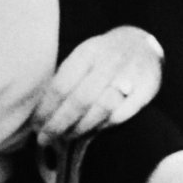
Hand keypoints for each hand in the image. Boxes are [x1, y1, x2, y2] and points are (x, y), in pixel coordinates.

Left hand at [33, 25, 162, 140]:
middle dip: (59, 123)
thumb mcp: (83, 56)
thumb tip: (41, 109)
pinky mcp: (147, 89)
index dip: (47, 109)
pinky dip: (104, 126)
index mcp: (88, 52)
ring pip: (101, 109)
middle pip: (80, 100)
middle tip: (45, 138)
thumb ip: (66, 78)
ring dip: (80, 127)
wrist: (142, 44)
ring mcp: (130, 75)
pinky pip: (121, 115)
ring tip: (65, 136)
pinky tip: (91, 131)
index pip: (62, 84)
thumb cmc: (103, 56)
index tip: (36, 125)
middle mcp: (110, 61)